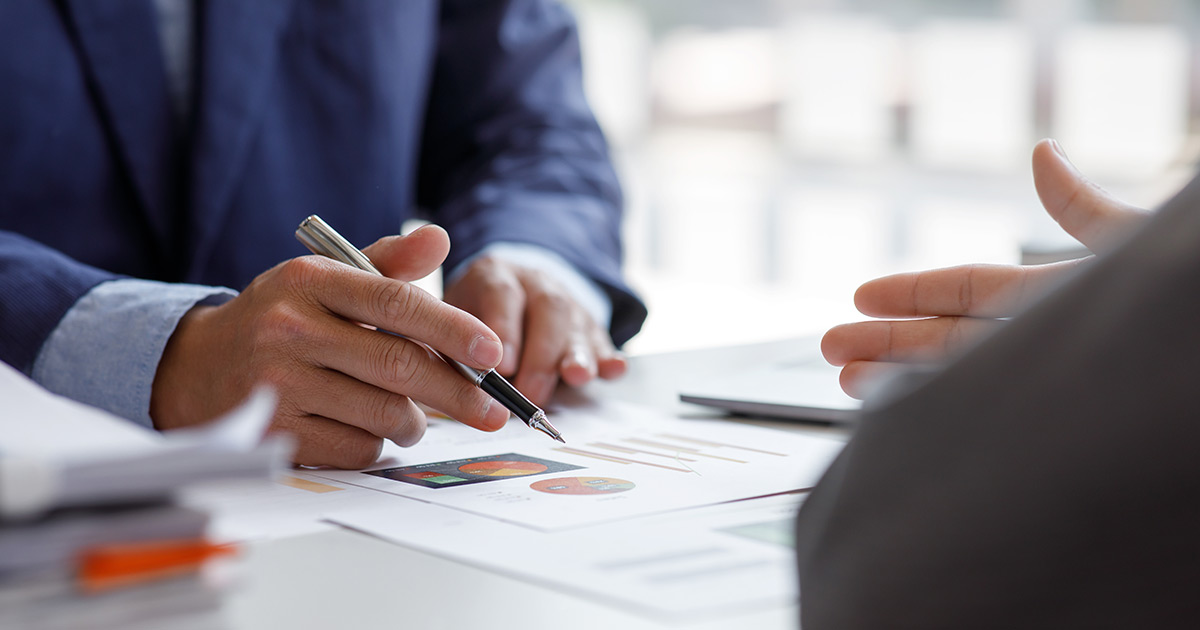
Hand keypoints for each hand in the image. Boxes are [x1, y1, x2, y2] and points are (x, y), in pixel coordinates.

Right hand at [150, 225, 510, 467]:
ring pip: (383, 414)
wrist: (197, 367)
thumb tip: (440, 237)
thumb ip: (387, 262)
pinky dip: (376, 444)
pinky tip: (365, 428)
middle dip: (458, 392)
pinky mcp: (274, 433)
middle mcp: (289, 328)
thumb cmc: (283, 320)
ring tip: (411, 415)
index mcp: (309, 281)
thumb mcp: (326, 280)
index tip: (493, 352)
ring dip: (413, 422)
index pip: (396, 302)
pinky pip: (356, 448)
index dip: (452, 329)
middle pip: (398, 365)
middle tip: (494, 410)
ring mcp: (277, 385)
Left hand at [444, 255, 626, 405]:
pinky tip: (613, 371)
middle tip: (529, 393)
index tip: (501, 366)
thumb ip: (453, 344)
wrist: (509, 291)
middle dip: (540, 354)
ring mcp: (567, 304)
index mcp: (495, 275)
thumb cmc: (471, 316)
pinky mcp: (589, 328)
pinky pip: (602, 340)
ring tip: (576, 377)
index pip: (502, 294)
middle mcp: (536, 284)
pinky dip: (609, 358)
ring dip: (577, 354)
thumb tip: (451, 385)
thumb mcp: (451, 318)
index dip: (504, 328)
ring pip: (576, 323)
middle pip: (547, 309)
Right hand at [822, 139, 1150, 397]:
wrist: (1197, 366)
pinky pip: (978, 415)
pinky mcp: (1043, 422)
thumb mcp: (1129, 246)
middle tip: (829, 348)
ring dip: (896, 379)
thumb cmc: (1177, 308)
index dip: (911, 291)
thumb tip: (1039, 154)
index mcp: (1051, 294)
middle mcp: (1037, 341)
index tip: (859, 297)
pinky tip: (900, 414)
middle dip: (884, 342)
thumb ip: (1080, 211)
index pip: (965, 289)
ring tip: (846, 381)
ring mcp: (1039, 383)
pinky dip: (935, 411)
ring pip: (953, 380)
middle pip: (944, 336)